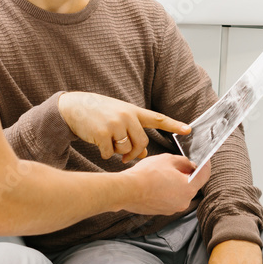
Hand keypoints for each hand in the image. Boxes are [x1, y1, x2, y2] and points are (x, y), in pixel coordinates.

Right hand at [58, 92, 189, 162]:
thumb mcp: (119, 118)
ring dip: (119, 152)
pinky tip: (98, 143)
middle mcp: (127, 116)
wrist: (74, 107)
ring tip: (109, 142)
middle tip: (127, 156)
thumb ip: (132, 133)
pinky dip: (105, 153)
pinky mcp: (103, 133)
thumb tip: (141, 155)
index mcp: (134, 111)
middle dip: (135, 153)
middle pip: (142, 143)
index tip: (189, 130)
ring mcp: (115, 124)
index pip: (158, 118)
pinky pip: (110, 153)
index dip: (174, 125)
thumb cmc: (99, 114)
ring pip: (126, 150)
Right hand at [122, 155, 209, 215]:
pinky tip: (158, 182)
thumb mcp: (168, 159)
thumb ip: (184, 162)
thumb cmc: (146, 174)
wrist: (126, 190)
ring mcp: (173, 208)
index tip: (204, 160)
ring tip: (165, 173)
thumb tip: (190, 165)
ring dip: (178, 183)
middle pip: (192, 185)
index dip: (205, 165)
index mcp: (188, 188)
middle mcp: (183, 202)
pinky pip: (171, 198)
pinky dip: (169, 190)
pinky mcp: (162, 211)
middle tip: (180, 164)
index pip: (204, 176)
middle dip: (189, 174)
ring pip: (181, 192)